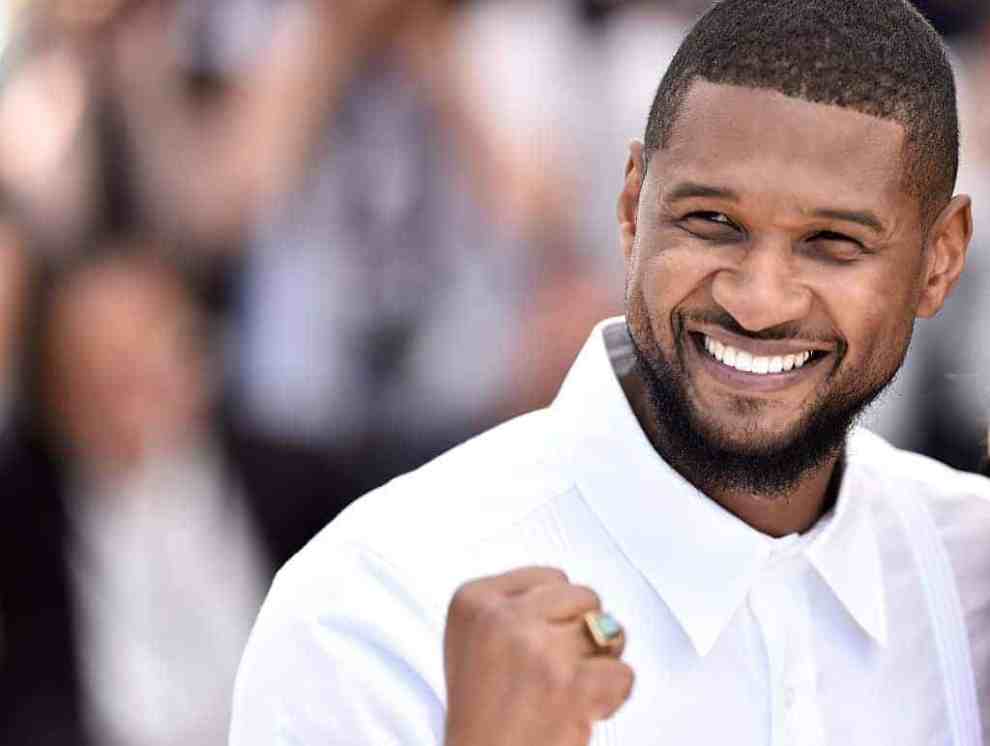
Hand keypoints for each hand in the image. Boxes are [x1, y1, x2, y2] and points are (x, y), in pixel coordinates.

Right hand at [443, 567, 633, 745]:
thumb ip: (513, 606)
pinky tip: (582, 711)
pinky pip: (623, 673)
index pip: (551, 578)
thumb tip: (571, 593)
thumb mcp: (473, 639)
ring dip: (600, 663)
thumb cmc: (482, 714)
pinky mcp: (569, 684)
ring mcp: (537, 648)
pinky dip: (613, 697)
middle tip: (558, 671)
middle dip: (584, 632)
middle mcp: (502, 617)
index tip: (536, 649)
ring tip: (568, 691)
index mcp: (473, 600)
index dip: (556, 616)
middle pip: (584, 597)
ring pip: (609, 632)